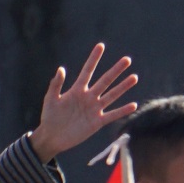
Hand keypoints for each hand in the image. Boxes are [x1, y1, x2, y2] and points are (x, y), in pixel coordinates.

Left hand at [30, 43, 142, 160]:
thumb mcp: (50, 99)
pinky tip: (133, 105)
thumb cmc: (49, 117)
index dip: (94, 59)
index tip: (101, 46)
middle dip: (115, 70)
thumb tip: (61, 68)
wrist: (52, 137)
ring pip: (111, 95)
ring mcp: (94, 109)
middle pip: (105, 81)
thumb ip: (56, 85)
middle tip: (127, 59)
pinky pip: (112, 115)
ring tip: (134, 77)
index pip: (88, 71)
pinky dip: (122, 111)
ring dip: (123, 87)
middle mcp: (88, 97)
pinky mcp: (97, 122)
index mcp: (76, 90)